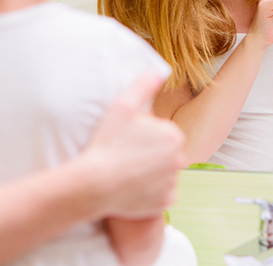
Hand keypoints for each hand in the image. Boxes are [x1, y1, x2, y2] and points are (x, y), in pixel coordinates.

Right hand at [84, 73, 185, 218]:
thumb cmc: (107, 143)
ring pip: (164, 173)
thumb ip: (143, 86)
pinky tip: (132, 187)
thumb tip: (158, 69)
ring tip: (127, 171)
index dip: (145, 135)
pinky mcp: (165, 203)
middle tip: (126, 155)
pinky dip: (150, 192)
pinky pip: (160, 195)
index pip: (163, 133)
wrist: (93, 183)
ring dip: (151, 172)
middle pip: (166, 153)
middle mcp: (179, 159)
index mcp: (173, 135)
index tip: (128, 139)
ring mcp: (173, 183)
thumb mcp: (122, 106)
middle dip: (150, 153)